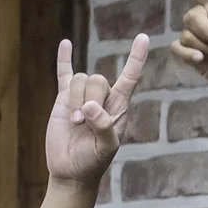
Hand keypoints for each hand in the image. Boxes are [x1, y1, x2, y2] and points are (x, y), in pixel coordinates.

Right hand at [46, 36, 146, 186]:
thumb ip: (103, 127)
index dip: (136, 58)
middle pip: (97, 79)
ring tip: (74, 123)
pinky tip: (65, 44)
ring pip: (79, 80)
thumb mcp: (106, 147)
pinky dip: (64, 59)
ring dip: (73, 100)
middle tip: (81, 123)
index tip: (143, 38)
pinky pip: (64, 74)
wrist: (71, 170)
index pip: (130, 77)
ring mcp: (83, 96)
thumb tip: (89, 106)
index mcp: (119, 107)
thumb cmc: (94, 161)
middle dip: (88, 99)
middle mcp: (103, 98)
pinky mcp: (63, 98)